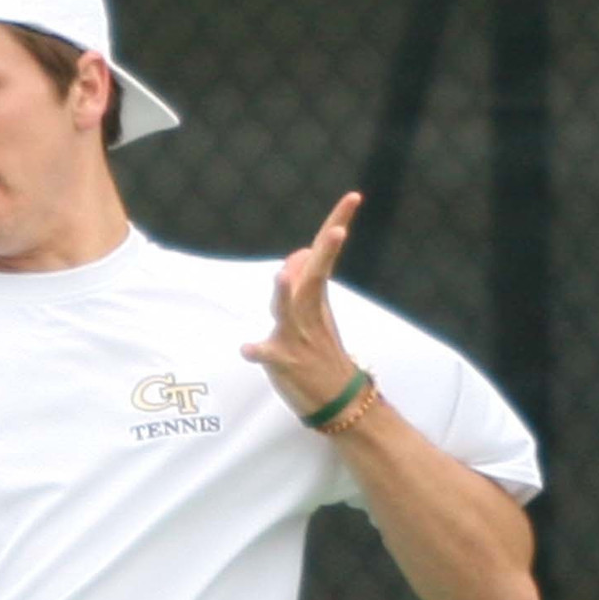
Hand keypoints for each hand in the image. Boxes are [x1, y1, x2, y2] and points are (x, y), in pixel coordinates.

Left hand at [240, 191, 363, 421]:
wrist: (338, 401)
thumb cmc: (321, 355)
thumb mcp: (314, 315)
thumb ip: (302, 285)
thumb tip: (296, 255)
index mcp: (316, 300)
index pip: (325, 256)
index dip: (337, 225)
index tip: (352, 198)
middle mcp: (308, 315)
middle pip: (314, 278)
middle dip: (324, 254)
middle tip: (337, 231)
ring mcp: (297, 338)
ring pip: (290, 312)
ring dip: (285, 295)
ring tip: (283, 276)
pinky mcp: (285, 363)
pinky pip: (268, 355)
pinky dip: (256, 351)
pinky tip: (246, 349)